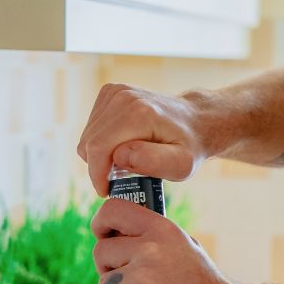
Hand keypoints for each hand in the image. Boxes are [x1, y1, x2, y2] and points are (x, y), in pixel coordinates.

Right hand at [76, 84, 234, 195]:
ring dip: (102, 155)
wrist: (195, 121)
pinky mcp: (110, 93)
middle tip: (125, 177)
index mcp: (138, 113)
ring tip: (129, 161)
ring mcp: (114, 92)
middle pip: (89, 143)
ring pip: (88, 137)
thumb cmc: (189, 147)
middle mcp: (122, 97)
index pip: (98, 148)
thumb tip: (120, 155)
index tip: (107, 191)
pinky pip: (92, 128)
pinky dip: (103, 143)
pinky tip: (125, 146)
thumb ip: (153, 162)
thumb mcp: (182, 164)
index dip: (97, 175)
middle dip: (101, 167)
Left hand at [91, 198, 238, 283]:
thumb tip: (123, 235)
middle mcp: (150, 250)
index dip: (101, 223)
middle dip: (110, 271)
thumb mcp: (187, 250)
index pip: (113, 210)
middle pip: (101, 252)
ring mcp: (140, 279)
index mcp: (163, 231)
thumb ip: (157, 240)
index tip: (103, 236)